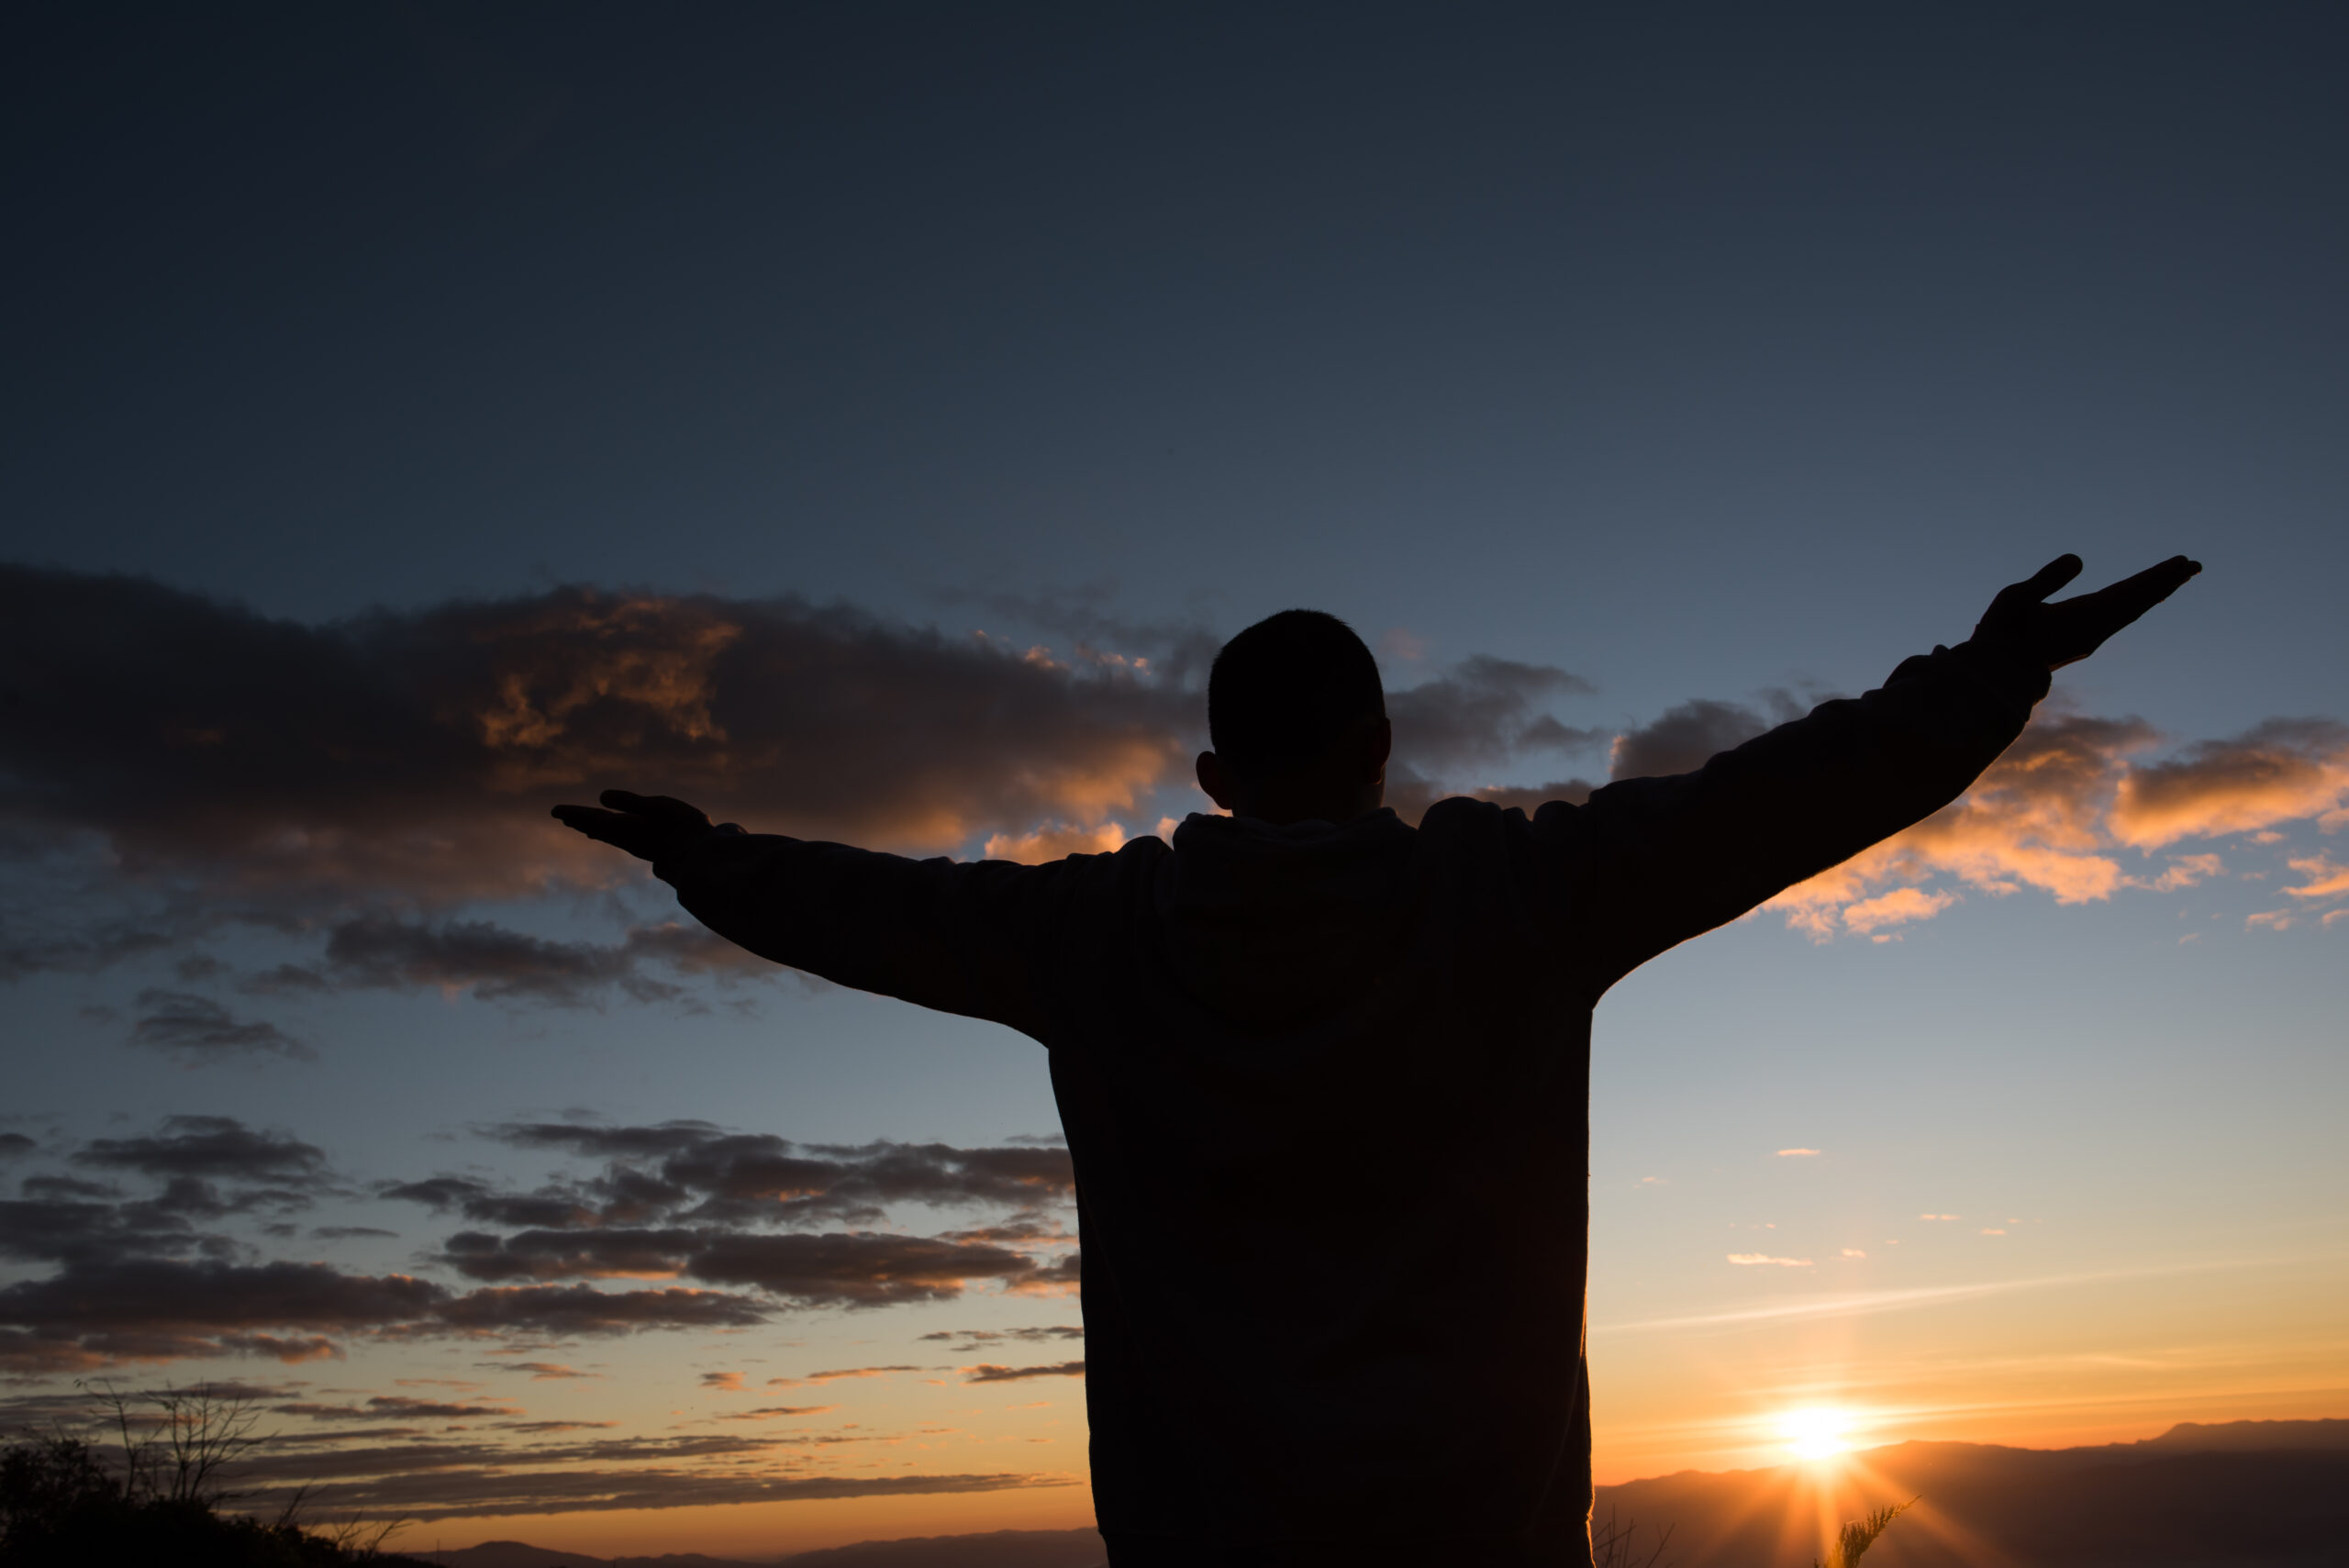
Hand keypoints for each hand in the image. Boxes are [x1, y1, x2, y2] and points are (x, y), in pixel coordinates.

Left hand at [551, 790, 739, 862]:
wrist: (703, 858)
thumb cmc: (683, 830)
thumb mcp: (658, 808)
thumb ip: (630, 802)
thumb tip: (601, 797)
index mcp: (625, 828)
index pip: (593, 819)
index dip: (575, 814)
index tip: (555, 811)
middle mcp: (627, 838)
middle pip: (597, 827)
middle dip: (579, 820)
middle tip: (560, 815)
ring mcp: (637, 843)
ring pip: (607, 834)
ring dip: (591, 826)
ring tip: (577, 824)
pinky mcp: (648, 845)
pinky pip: (619, 838)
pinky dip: (607, 833)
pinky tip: (606, 834)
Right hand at [1973, 553, 2201, 670]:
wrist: (1996, 677)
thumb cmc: (2002, 635)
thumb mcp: (2015, 600)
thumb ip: (2047, 578)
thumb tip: (2079, 559)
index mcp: (2083, 615)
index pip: (2129, 591)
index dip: (2156, 576)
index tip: (2182, 563)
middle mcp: (2096, 628)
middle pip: (2139, 601)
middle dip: (2166, 582)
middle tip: (2194, 565)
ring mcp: (2092, 637)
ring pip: (2133, 611)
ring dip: (2156, 592)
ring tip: (2178, 578)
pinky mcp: (2085, 641)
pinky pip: (2121, 618)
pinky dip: (2138, 604)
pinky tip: (2143, 600)